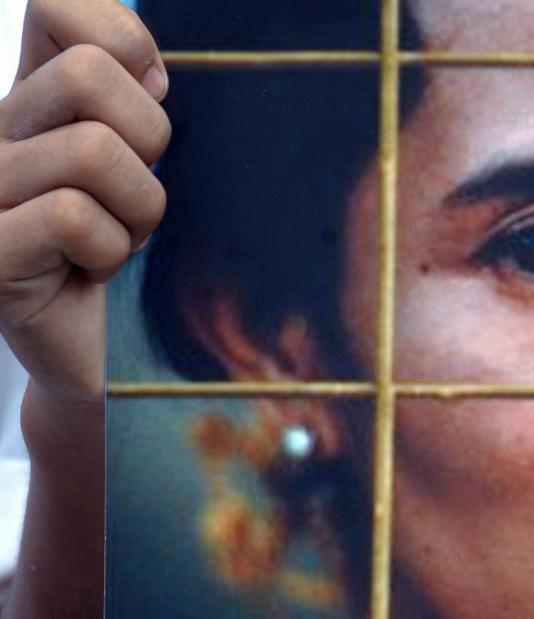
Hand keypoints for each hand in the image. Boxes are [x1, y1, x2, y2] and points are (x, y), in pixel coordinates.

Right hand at [0, 0, 168, 457]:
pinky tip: (87, 271)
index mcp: (28, 99)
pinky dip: (108, 251)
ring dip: (136, 209)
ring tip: (113, 239)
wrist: (89, 350)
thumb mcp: (134, 164)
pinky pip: (74, 218)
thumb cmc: (118, 250)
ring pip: (92, 151)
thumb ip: (132, 102)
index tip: (150, 94)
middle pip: (88, 75)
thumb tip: (148, 71)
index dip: (121, 36)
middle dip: (147, 141)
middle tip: (133, 191)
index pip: (53, 7)